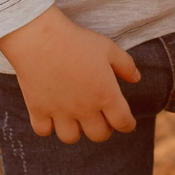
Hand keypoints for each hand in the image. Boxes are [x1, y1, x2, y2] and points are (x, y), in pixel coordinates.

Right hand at [0, 7, 138, 143]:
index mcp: (105, 94)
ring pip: (71, 137)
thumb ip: (125, 65)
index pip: (123, 122)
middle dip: (103, 128)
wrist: (39, 37)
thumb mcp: (107, 48)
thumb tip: (136, 78)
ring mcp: (60, 112)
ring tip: (74, 117)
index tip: (126, 122)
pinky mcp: (38, 110)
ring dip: (75, 130)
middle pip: (99, 135)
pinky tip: (51, 113)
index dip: (127, 124)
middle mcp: (84, 108)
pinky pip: (44, 131)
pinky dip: (48, 126)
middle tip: (100, 116)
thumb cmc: (76, 40)